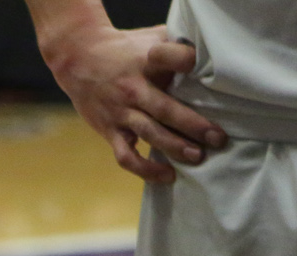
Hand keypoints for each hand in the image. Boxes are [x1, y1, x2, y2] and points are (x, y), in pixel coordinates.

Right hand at [39, 19, 225, 181]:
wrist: (78, 58)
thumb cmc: (125, 49)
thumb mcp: (149, 38)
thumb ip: (176, 44)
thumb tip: (210, 54)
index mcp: (146, 61)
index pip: (167, 57)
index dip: (184, 60)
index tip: (197, 65)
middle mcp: (133, 88)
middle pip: (165, 108)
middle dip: (193, 125)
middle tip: (217, 138)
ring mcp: (120, 111)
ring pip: (150, 133)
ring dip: (174, 147)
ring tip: (197, 157)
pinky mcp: (110, 130)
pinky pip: (127, 157)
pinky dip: (146, 170)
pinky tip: (168, 176)